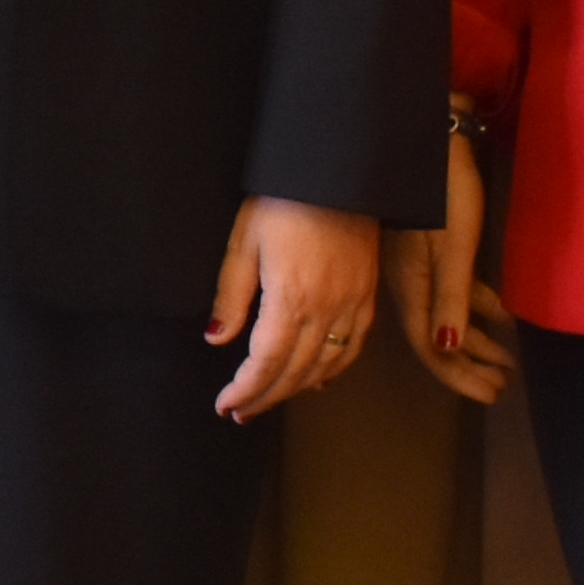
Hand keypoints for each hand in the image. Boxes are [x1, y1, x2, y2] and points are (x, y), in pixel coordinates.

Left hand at [207, 194, 379, 420]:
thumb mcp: (243, 241)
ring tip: (269, 400)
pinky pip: (353, 348)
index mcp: (290, 297)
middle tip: (240, 411)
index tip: (225, 404)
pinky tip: (316, 380)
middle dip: (265, 397)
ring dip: (295, 389)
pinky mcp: (367, 297)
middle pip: (295, 371)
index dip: (245, 389)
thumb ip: (231, 296)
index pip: (266, 362)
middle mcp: (326, 309)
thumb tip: (216, 339)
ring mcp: (352, 305)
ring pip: (325, 366)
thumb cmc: (285, 200)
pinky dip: (333, 371)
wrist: (339, 173)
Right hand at [392, 125, 516, 404]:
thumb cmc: (444, 195)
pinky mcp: (436, 249)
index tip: (491, 395)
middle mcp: (413, 284)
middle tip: (501, 387)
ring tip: (507, 361)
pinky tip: (501, 315)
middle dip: (470, 366)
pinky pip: (457, 291)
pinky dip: (478, 308)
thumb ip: (449, 298)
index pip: (433, 347)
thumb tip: (444, 349)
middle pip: (440, 338)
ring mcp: (422, 267)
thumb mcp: (452, 249)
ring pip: (450, 316)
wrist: (428, 141)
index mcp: (412, 287)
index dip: (460, 375)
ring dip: (478, 340)